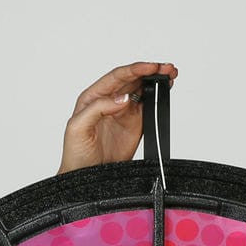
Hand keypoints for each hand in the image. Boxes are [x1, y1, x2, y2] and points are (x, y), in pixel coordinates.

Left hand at [58, 60, 177, 173]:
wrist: (87, 178)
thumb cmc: (75, 153)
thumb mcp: (77, 127)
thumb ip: (98, 109)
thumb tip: (123, 98)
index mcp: (93, 97)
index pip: (116, 77)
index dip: (134, 70)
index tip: (149, 67)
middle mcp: (109, 100)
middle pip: (132, 79)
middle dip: (150, 71)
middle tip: (165, 68)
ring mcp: (124, 111)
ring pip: (142, 89)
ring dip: (156, 81)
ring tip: (170, 75)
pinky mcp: (135, 124)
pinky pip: (149, 106)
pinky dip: (159, 97)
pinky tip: (166, 89)